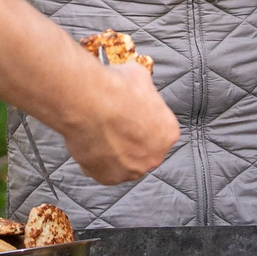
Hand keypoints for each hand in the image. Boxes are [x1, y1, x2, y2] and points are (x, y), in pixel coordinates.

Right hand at [60, 51, 179, 184]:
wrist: (89, 102)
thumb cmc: (116, 88)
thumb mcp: (140, 77)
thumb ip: (143, 89)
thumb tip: (137, 85)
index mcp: (168, 133)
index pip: (159, 131)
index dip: (143, 121)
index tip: (130, 115)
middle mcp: (154, 157)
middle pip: (143, 150)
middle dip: (130, 140)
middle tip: (114, 124)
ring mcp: (130, 170)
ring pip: (123, 163)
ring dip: (113, 151)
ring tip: (99, 132)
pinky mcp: (107, 178)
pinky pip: (102, 170)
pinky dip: (95, 159)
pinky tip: (89, 140)